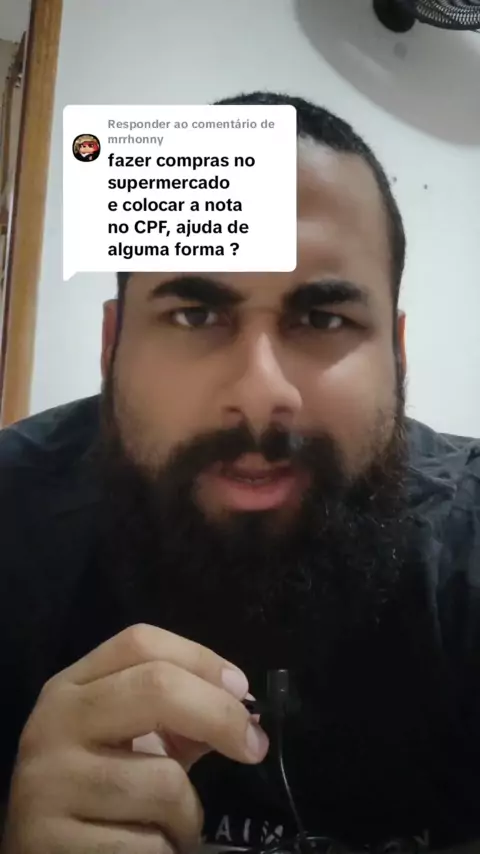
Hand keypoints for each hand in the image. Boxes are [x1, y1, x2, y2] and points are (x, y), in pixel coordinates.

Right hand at [1, 624, 268, 852]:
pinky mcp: (53, 843)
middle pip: (156, 687)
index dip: (201, 658)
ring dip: (188, 813)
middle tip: (254, 747)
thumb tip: (242, 708)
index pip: (140, 642)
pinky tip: (146, 850)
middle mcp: (53, 724)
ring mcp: (47, 784)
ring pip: (163, 781)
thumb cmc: (95, 794)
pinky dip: (166, 852)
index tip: (242, 689)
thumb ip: (175, 716)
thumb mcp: (126, 741)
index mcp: (71, 687)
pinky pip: (148, 844)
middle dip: (220, 716)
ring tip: (172, 825)